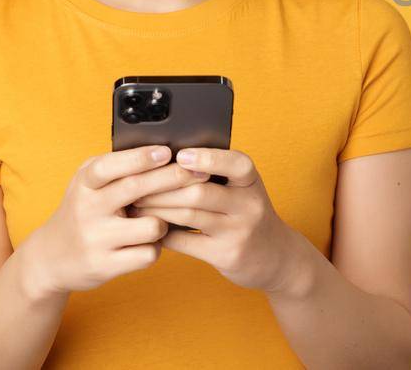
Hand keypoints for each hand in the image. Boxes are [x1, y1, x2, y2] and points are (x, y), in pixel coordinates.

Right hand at [25, 145, 210, 295]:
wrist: (51, 258)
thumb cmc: (84, 212)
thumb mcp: (88, 185)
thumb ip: (118, 168)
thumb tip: (167, 151)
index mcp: (84, 184)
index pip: (109, 167)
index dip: (139, 158)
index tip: (167, 151)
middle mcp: (86, 209)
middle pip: (136, 190)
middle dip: (173, 178)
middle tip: (200, 172)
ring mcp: (95, 239)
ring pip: (151, 226)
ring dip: (164, 223)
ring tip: (157, 221)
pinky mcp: (104, 265)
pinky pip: (148, 253)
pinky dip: (155, 248)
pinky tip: (147, 244)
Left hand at [127, 148, 302, 293]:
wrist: (275, 256)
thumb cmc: (247, 214)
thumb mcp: (244, 190)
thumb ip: (216, 175)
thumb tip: (167, 159)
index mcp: (252, 182)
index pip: (235, 163)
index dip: (207, 158)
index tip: (179, 155)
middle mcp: (250, 205)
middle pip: (200, 191)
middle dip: (163, 187)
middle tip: (135, 184)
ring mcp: (238, 232)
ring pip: (188, 215)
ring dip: (156, 209)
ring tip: (136, 204)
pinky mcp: (225, 255)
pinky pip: (185, 242)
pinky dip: (163, 233)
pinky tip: (150, 227)